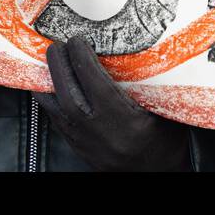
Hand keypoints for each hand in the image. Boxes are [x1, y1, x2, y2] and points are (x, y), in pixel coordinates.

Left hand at [35, 36, 190, 171]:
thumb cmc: (166, 140)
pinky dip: (51, 100)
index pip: (94, 83)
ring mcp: (86, 143)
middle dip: (59, 66)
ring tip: (49, 62)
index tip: (77, 40)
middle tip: (56, 45)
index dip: (82, 57)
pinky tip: (51, 86)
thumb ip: (149, 83)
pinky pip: (57, 121)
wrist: (158, 174)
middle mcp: (101, 134)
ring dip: (49, 82)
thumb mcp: (163, 110)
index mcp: (125, 122)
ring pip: (56, 110)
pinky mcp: (78, 149)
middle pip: (68, 94)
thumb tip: (139, 48)